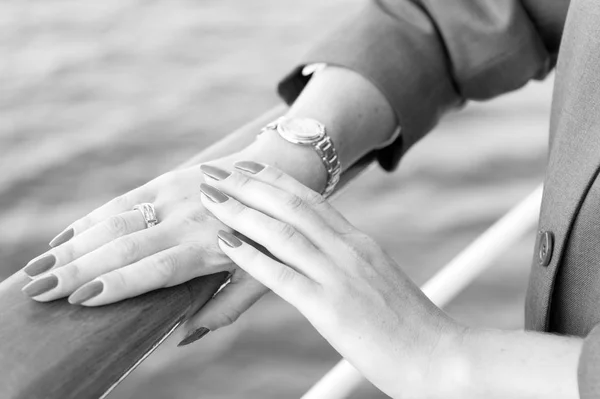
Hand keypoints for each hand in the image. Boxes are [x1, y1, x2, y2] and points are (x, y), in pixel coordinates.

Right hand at [21, 154, 268, 332]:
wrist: (278, 173)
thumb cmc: (269, 236)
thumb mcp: (260, 278)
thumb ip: (225, 309)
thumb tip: (183, 336)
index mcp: (209, 247)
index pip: (156, 268)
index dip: (119, 283)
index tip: (82, 299)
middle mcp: (187, 218)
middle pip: (125, 245)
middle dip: (78, 269)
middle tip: (39, 290)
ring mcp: (175, 195)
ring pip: (116, 221)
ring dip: (74, 245)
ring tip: (39, 268)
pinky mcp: (169, 179)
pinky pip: (123, 200)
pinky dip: (91, 220)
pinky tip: (65, 238)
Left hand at [197, 161, 466, 397]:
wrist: (442, 357)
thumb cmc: (409, 326)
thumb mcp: (377, 281)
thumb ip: (350, 264)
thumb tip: (323, 256)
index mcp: (359, 242)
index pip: (312, 199)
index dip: (275, 180)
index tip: (248, 167)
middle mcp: (348, 249)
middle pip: (291, 205)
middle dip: (248, 184)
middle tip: (216, 170)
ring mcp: (340, 276)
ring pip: (282, 232)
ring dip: (240, 212)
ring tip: (209, 198)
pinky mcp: (331, 308)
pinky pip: (282, 276)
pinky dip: (250, 257)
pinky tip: (225, 245)